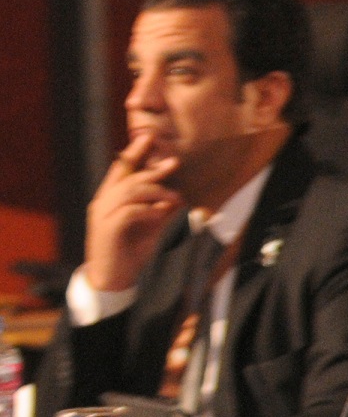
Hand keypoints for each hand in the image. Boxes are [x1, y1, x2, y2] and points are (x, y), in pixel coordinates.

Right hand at [84, 130, 183, 296]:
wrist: (114, 280)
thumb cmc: (131, 252)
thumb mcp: (150, 228)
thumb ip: (159, 212)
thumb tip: (176, 197)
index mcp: (110, 200)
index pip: (121, 171)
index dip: (134, 152)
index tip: (148, 136)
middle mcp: (102, 204)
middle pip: (127, 178)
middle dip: (152, 169)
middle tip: (173, 163)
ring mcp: (102, 216)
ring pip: (129, 192)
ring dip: (156, 192)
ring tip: (175, 199)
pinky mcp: (107, 230)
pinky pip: (129, 212)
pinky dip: (149, 210)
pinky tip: (161, 213)